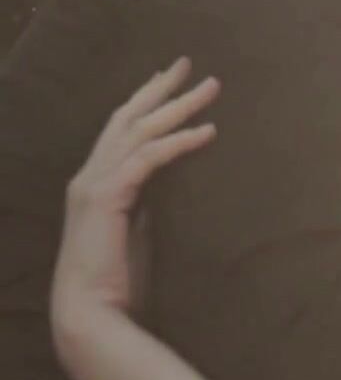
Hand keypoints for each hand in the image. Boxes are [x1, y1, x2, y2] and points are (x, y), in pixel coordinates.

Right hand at [51, 56, 218, 325]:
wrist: (91, 314)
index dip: (145, 103)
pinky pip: (149, 158)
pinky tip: (208, 131)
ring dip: (179, 106)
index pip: (120, 130)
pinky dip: (179, 142)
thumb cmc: (116, 282)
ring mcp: (94, 185)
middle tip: (189, 64)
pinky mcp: (108, 199)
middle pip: (127, 118)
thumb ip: (144, 204)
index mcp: (96, 182)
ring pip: (139, 131)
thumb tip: (166, 189)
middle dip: (159, 89)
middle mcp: (89, 176)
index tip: (171, 81)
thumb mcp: (134, 231)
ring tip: (211, 87)